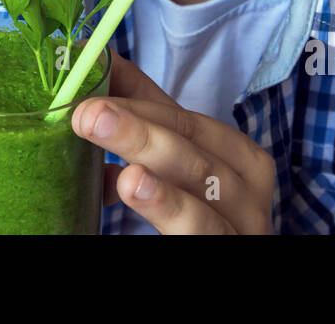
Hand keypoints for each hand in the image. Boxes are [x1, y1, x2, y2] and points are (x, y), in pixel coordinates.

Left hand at [71, 52, 276, 233]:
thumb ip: (144, 129)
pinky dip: (169, 205)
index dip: (137, 97)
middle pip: (192, 148)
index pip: (183, 119)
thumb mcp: (173, 173)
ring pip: (200, 185)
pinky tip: (134, 185)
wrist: (214, 262)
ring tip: (106, 138)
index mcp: (236, 160)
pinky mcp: (228, 253)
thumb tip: (100, 72)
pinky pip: (202, 231)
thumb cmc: (200, 223)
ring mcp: (243, 228)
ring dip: (151, 158)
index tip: (91, 78)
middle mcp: (249, 191)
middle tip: (86, 112)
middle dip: (137, 126)